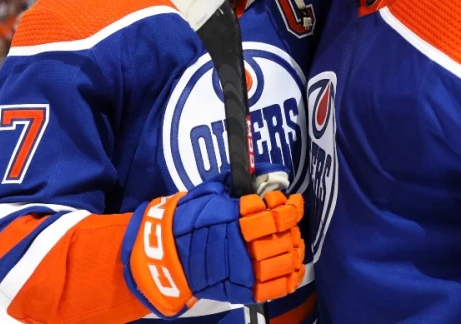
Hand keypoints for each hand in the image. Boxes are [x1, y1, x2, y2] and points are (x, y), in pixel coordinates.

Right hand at [121, 177, 305, 317]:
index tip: (287, 199)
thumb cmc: (186, 219)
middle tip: (288, 216)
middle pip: (282, 236)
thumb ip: (236, 184)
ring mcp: (244, 270)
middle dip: (290, 224)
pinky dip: (290, 276)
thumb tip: (262, 171)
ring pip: (284, 260)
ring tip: (292, 237)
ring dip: (293, 246)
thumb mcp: (209, 192)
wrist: (165, 254)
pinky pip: (276, 287)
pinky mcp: (243, 290)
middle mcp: (242, 245)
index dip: (286, 205)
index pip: (274, 214)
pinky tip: (294, 264)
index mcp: (234, 218)